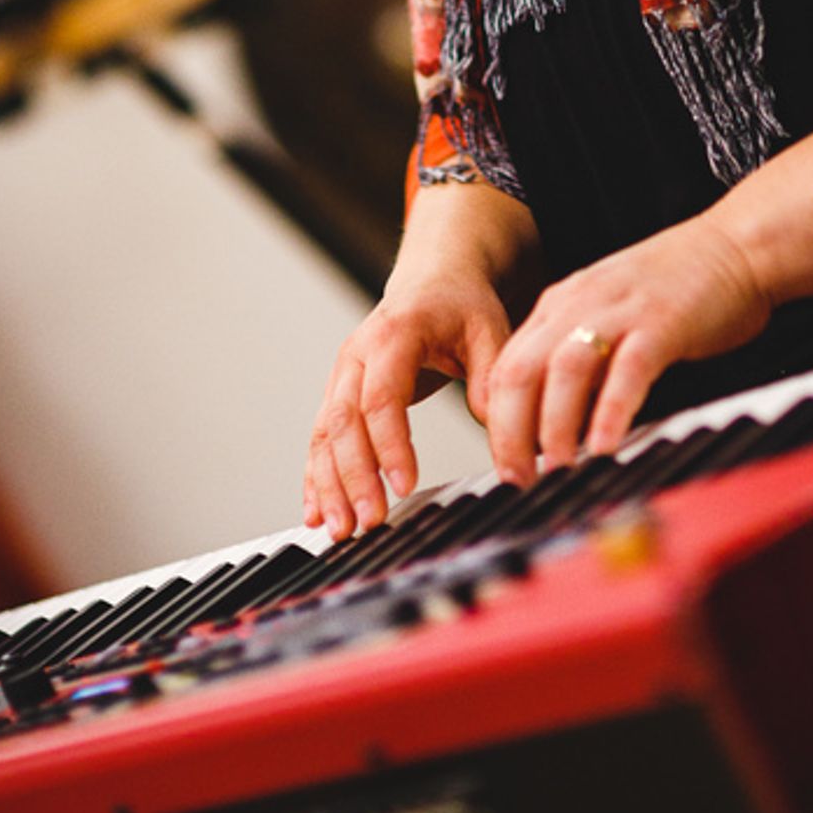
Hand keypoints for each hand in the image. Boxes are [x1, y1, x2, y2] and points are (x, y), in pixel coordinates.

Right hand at [304, 266, 512, 539]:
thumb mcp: (489, 328)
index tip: (405, 486)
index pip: (382, 396)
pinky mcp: (338, 395)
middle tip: (370, 522)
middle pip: (343, 421)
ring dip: (330, 485)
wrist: (433, 281)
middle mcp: (356, 356)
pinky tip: (316, 511)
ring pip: (324, 435)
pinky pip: (320, 439)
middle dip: (354, 476)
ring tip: (340, 530)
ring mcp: (341, 376)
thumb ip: (492, 376)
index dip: (390, 444)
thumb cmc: (461, 305)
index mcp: (393, 335)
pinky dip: (315, 477)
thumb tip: (496, 424)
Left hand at [483, 209, 770, 485]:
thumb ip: (580, 355)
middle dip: (511, 433)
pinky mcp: (662, 323)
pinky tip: (606, 448)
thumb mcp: (608, 314)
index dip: (497, 424)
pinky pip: (627, 371)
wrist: (736, 245)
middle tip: (518, 482)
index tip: (505, 467)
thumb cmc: (677, 289)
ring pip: (564, 371)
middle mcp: (580, 304)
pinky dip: (611, 412)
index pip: (506, 368)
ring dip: (555, 428)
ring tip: (557, 472)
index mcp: (561, 305)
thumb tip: (556, 423)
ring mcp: (620, 312)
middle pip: (521, 370)